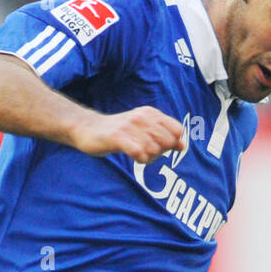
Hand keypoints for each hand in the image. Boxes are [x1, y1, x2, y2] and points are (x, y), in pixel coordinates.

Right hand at [70, 106, 186, 162]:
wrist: (88, 128)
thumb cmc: (119, 132)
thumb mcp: (144, 129)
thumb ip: (164, 135)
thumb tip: (183, 146)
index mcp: (151, 113)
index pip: (177, 130)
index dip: (173, 143)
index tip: (160, 146)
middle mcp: (142, 117)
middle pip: (167, 142)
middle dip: (161, 152)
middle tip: (148, 153)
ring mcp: (130, 127)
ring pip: (154, 150)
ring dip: (149, 158)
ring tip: (138, 154)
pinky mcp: (118, 138)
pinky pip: (139, 152)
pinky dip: (140, 158)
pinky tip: (134, 156)